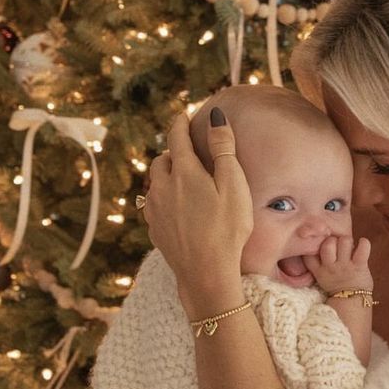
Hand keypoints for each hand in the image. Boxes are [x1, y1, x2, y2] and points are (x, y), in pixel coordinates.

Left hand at [144, 111, 253, 315]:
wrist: (206, 273)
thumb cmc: (226, 228)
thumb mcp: (233, 184)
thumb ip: (223, 148)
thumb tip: (215, 116)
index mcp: (182, 172)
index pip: (176, 137)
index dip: (181, 123)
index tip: (184, 115)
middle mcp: (162, 188)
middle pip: (162, 160)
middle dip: (174, 153)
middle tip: (187, 153)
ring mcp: (155, 211)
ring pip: (155, 184)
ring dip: (167, 177)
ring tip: (183, 181)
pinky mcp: (155, 231)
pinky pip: (156, 206)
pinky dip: (165, 199)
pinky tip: (178, 209)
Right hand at [303, 235, 372, 293]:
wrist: (352, 302)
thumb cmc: (337, 287)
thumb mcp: (321, 278)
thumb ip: (319, 263)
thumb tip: (322, 241)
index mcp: (319, 271)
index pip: (309, 253)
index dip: (314, 245)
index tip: (320, 246)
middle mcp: (330, 267)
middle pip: (327, 243)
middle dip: (333, 240)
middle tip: (338, 246)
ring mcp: (345, 266)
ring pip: (344, 241)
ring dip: (348, 241)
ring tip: (350, 247)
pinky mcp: (360, 266)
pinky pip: (363, 247)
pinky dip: (364, 243)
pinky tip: (362, 245)